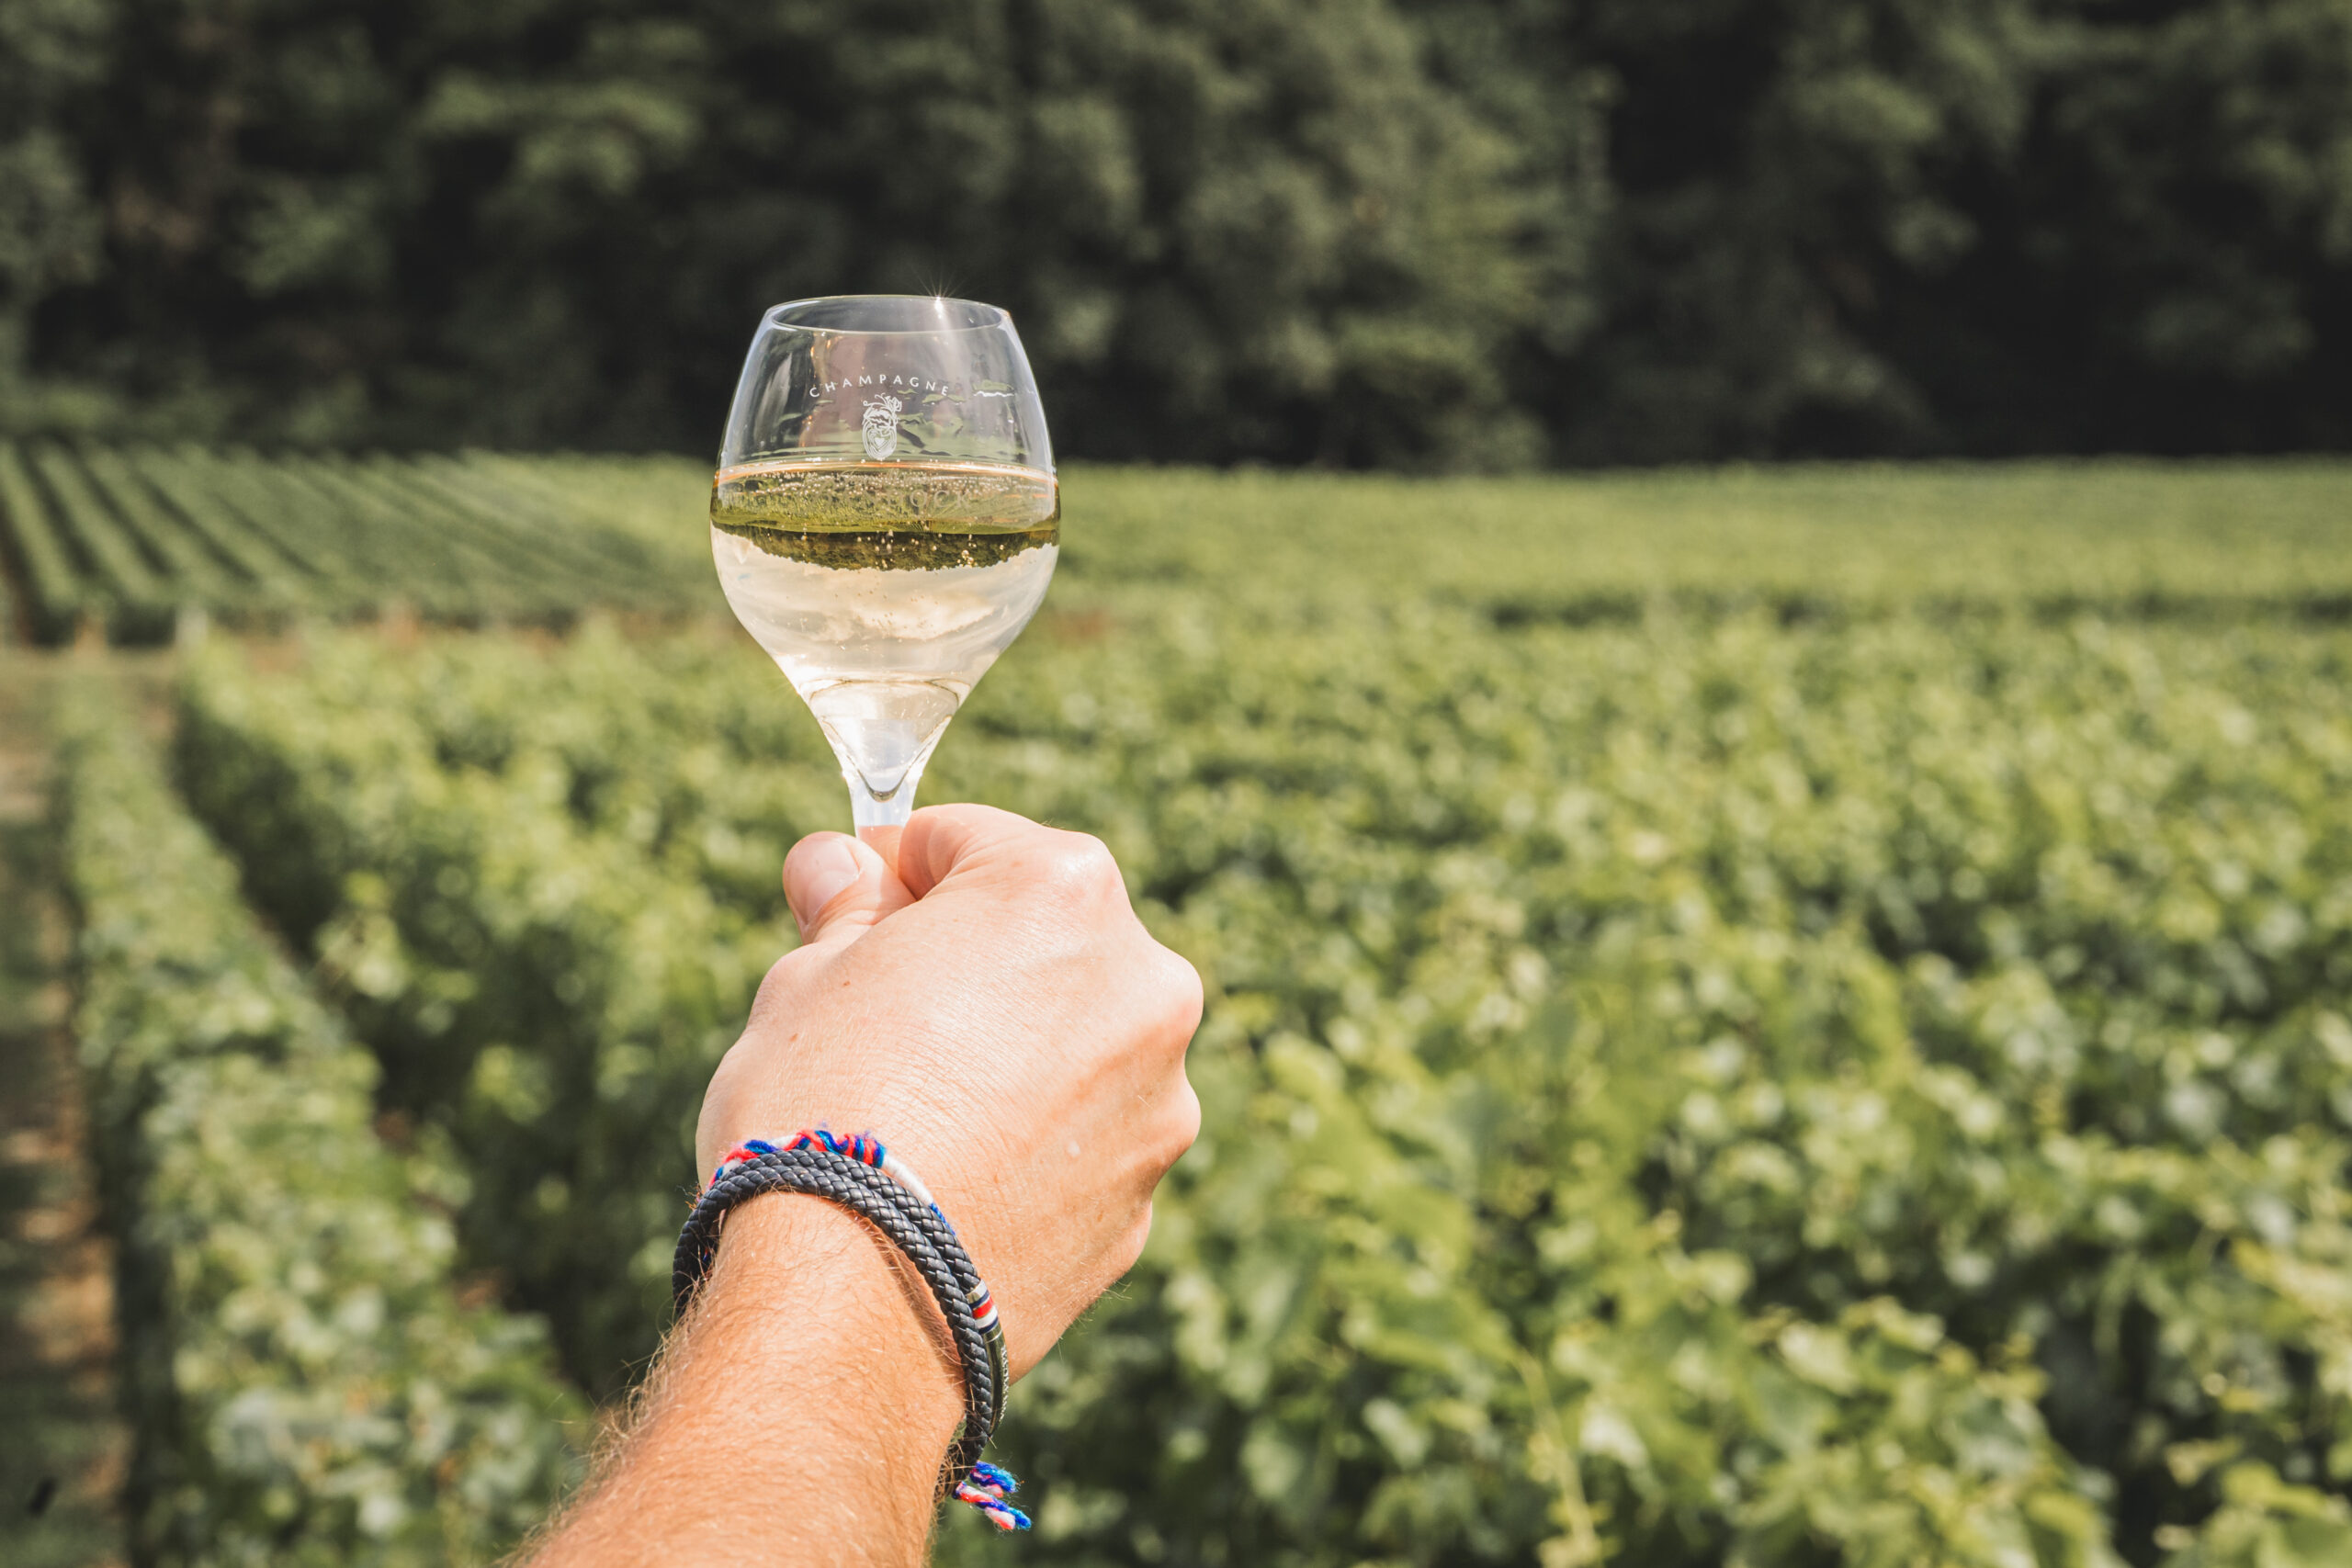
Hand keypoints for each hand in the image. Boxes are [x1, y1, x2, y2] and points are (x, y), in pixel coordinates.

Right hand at [695, 804, 1203, 1375]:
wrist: (856, 1307)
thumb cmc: (820, 1115)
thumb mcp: (805, 981)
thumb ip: (846, 910)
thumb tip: (837, 862)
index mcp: (1063, 891)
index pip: (967, 841)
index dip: (894, 872)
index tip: (845, 906)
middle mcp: (1142, 980)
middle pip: (1041, 938)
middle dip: (967, 960)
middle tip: (873, 1014)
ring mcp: (1159, 1093)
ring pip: (1072, 1041)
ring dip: (1011, 1052)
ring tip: (913, 1114)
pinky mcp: (1147, 1191)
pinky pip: (1082, 1135)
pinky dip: (1032, 1140)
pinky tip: (954, 1177)